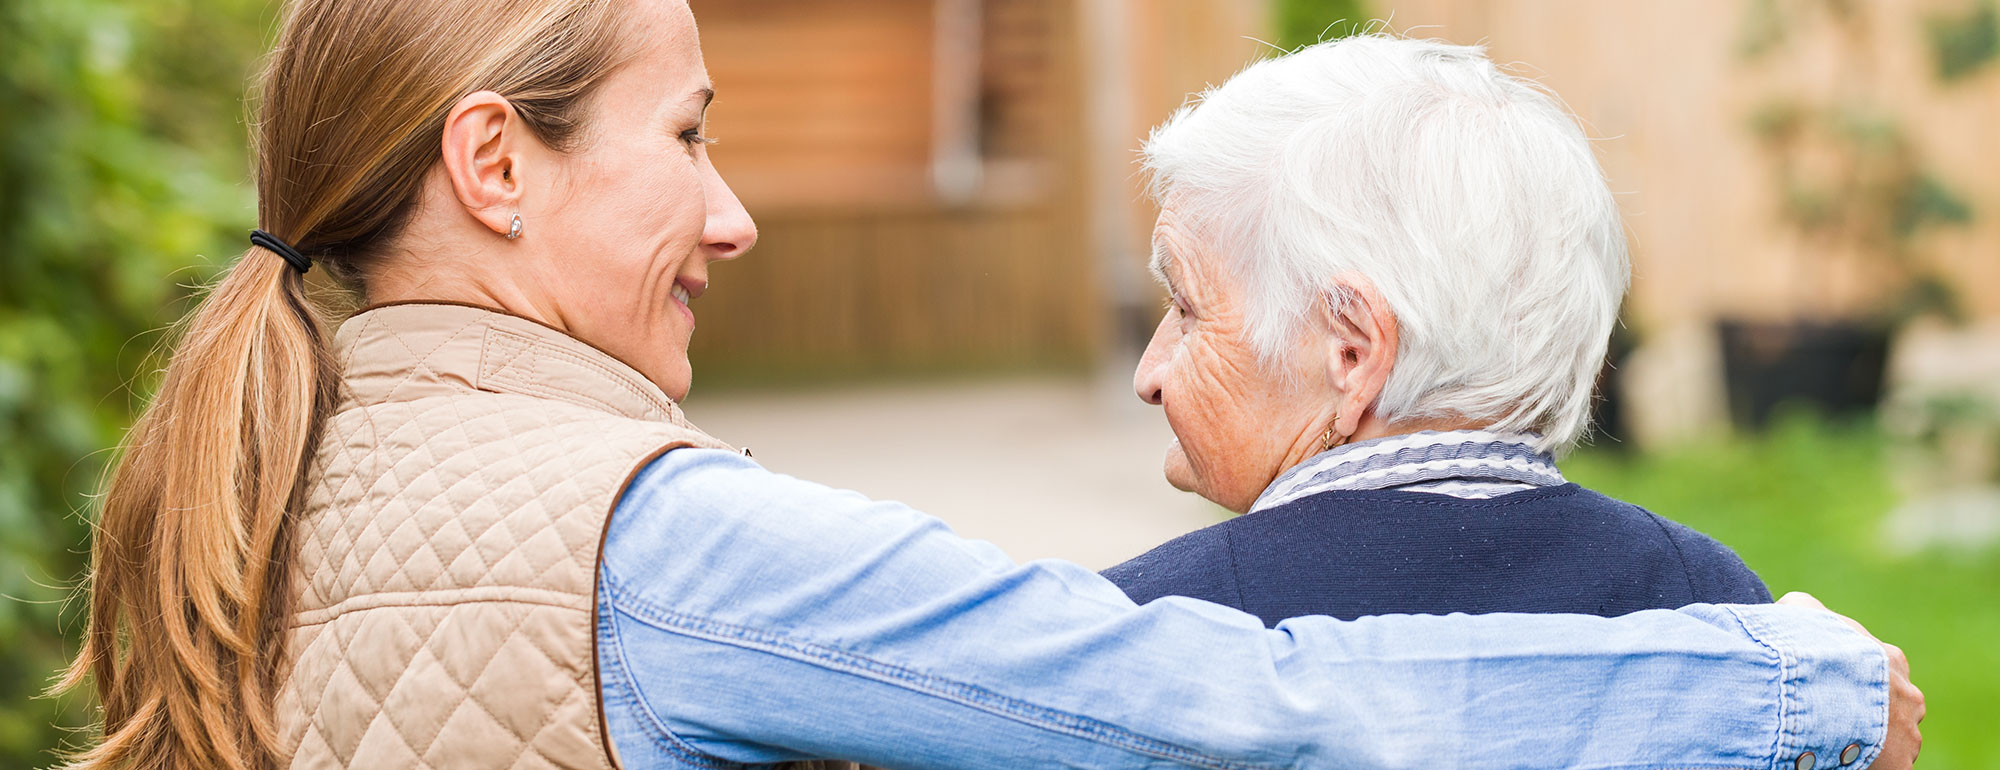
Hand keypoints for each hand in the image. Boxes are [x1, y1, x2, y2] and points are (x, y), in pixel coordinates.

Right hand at [1777, 592, 1922, 769]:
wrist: (1818, 686)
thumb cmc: (1807, 647)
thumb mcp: (1798, 612)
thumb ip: (1803, 611)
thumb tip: (1789, 611)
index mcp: (1889, 660)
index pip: (1879, 671)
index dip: (1853, 681)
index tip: (1830, 688)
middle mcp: (1907, 696)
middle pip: (1891, 708)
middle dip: (1867, 715)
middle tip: (1832, 721)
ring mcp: (1908, 733)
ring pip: (1893, 741)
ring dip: (1869, 744)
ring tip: (1832, 744)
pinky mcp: (1900, 765)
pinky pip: (1888, 768)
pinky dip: (1868, 766)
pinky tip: (1838, 761)